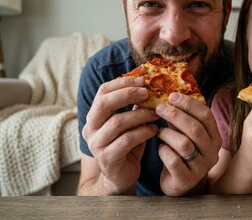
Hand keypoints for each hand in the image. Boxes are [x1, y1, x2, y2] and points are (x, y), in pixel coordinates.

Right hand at [81, 77, 159, 193]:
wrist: (120, 177)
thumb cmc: (127, 146)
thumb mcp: (130, 124)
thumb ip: (134, 107)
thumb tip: (150, 85)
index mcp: (94, 116)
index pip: (102, 92)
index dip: (122, 83)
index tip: (142, 80)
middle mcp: (90, 128)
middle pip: (104, 103)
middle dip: (127, 94)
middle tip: (147, 93)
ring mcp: (96, 144)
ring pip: (117, 122)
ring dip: (140, 115)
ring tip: (156, 114)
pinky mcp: (107, 158)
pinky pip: (126, 140)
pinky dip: (143, 132)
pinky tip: (154, 130)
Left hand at [155, 92, 221, 195]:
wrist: (179, 183)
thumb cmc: (181, 153)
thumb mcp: (185, 134)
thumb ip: (182, 117)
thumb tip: (169, 94)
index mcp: (214, 137)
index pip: (206, 115)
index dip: (189, 104)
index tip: (172, 96)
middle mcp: (212, 152)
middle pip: (195, 128)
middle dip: (175, 115)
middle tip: (159, 108)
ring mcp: (201, 167)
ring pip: (184, 144)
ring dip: (168, 133)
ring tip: (158, 131)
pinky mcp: (186, 180)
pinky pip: (173, 161)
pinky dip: (163, 151)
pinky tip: (160, 148)